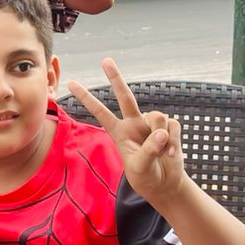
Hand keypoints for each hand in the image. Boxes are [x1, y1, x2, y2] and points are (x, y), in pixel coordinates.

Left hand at [67, 59, 187, 203]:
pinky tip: (171, 154)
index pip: (100, 112)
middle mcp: (133, 123)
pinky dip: (173, 141)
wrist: (165, 184)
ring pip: (157, 116)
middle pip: (125, 96)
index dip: (87, 99)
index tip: (71, 83)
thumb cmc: (146, 176)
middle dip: (115, 77)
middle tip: (105, 60)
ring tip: (162, 153)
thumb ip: (149, 149)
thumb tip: (161, 131)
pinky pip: (173, 126)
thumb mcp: (140, 167)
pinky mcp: (169, 128)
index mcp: (118, 132)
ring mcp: (152, 124)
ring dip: (161, 135)